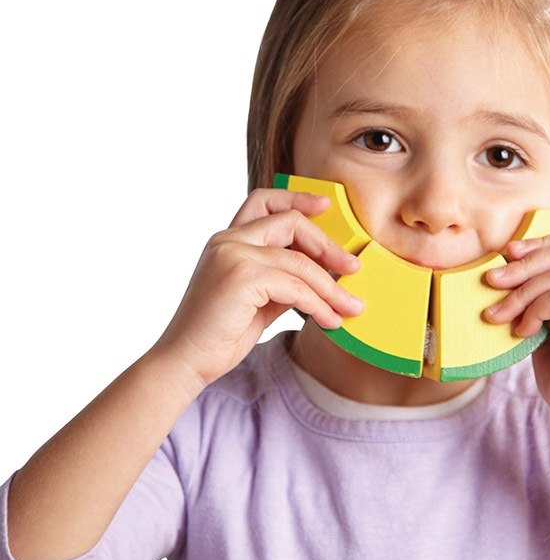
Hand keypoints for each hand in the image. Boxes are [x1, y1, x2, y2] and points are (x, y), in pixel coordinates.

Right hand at [153, 188, 363, 386]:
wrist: (186, 361)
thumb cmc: (220, 333)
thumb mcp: (258, 299)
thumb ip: (283, 280)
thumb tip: (322, 276)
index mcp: (227, 240)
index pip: (264, 201)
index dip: (297, 198)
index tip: (325, 206)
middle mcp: (228, 240)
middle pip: (290, 222)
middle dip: (328, 244)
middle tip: (353, 266)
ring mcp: (233, 255)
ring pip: (300, 262)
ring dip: (331, 287)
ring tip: (350, 306)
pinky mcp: (242, 277)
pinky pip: (296, 287)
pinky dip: (319, 305)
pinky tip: (330, 320)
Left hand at [485, 231, 549, 426]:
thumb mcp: (548, 319)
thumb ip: (539, 290)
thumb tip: (505, 262)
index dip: (539, 242)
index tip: (507, 253)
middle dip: (524, 263)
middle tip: (492, 280)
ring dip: (521, 292)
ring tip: (499, 314)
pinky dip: (535, 309)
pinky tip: (523, 330)